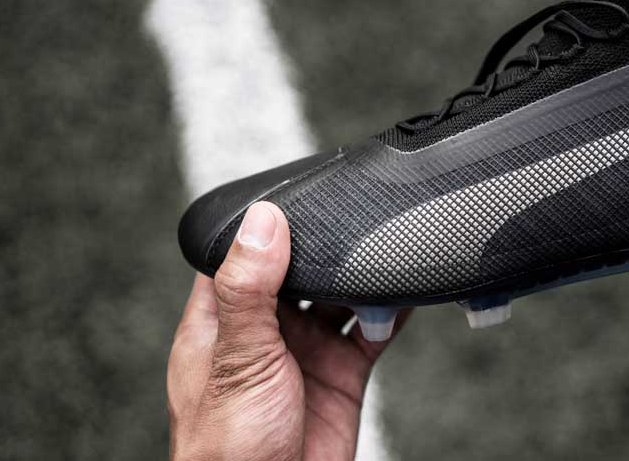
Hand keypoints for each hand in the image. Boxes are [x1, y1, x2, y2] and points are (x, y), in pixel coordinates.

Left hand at [168, 202, 406, 460]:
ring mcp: (306, 351)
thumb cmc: (227, 449)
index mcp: (222, 321)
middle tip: (356, 216)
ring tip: (385, 250)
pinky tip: (406, 291)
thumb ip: (248, 290)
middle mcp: (265, 331)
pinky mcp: (342, 373)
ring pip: (339, 295)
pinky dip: (391, 310)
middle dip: (327, 247)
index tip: (298, 195)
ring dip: (362, 277)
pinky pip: (372, 329)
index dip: (266, 225)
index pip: (240, 254)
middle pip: (299, 269)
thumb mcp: (238, 359)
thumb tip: (262, 222)